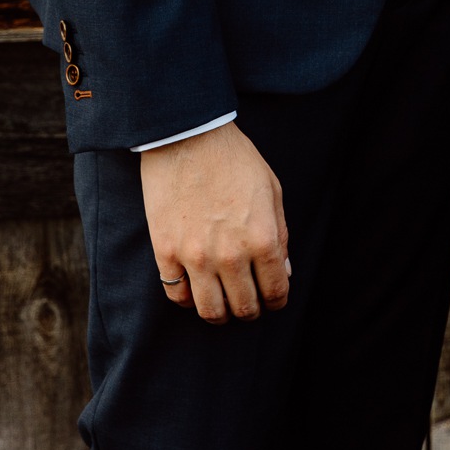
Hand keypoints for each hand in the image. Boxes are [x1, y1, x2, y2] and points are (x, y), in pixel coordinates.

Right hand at [140, 120, 289, 323]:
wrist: (187, 136)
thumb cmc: (234, 158)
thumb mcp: (271, 190)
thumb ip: (280, 234)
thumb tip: (283, 272)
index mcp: (262, 238)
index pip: (275, 292)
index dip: (277, 301)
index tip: (273, 299)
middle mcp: (230, 255)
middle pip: (244, 308)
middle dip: (251, 310)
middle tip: (248, 302)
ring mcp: (195, 256)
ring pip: (210, 311)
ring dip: (220, 313)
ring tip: (223, 303)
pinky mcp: (166, 252)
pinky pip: (177, 295)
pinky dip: (188, 298)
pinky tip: (196, 287)